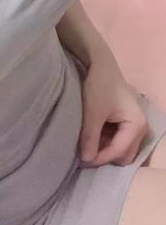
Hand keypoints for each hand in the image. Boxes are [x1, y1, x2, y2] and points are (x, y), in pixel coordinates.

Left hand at [79, 51, 148, 166]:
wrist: (100, 64)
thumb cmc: (99, 85)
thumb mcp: (92, 112)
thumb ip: (90, 137)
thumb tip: (86, 160)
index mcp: (137, 125)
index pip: (119, 152)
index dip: (100, 158)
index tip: (81, 160)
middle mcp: (141, 128)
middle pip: (124, 156)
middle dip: (105, 156)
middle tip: (84, 153)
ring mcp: (136, 126)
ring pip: (121, 150)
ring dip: (105, 150)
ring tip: (87, 145)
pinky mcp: (128, 123)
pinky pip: (119, 141)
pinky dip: (106, 142)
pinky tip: (92, 137)